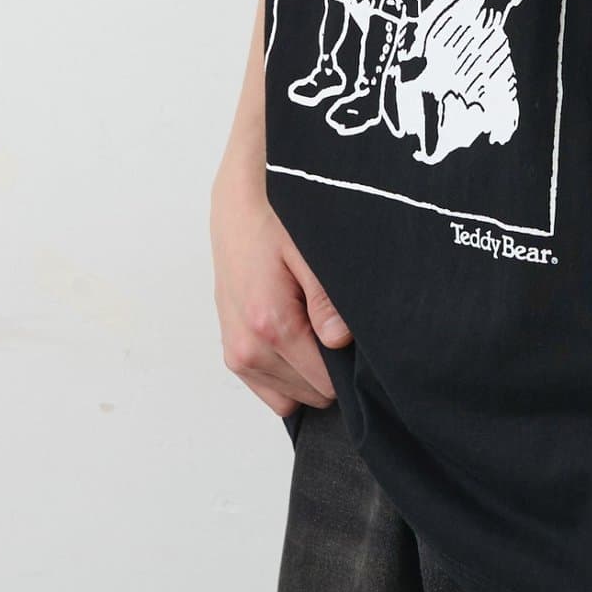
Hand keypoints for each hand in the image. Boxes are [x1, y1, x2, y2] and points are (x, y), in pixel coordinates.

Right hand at [210, 163, 350, 417]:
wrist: (242, 196)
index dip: (349, 367)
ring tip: (318, 327)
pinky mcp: (231, 349)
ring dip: (309, 373)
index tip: (359, 340)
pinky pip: (268, 386)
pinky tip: (301, 336)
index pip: (326, 384)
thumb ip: (328, 301)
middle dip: (330, 369)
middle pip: (310, 394)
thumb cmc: (277, 215)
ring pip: (289, 396)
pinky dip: (289, 373)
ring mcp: (235, 353)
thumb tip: (341, 342)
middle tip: (339, 326)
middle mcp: (246, 348)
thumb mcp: (312, 250)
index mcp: (269, 325)